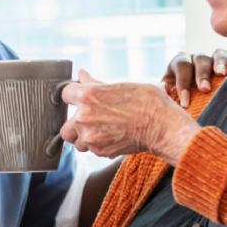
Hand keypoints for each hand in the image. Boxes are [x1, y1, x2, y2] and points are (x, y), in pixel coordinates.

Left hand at [60, 70, 200, 163]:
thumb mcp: (120, 86)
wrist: (161, 126)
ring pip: (76, 141)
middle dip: (75, 123)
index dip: (73, 96)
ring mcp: (90, 136)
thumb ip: (95, 84)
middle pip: (65, 125)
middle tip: (92, 120)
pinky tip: (112, 137)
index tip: (79, 99)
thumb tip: (82, 75)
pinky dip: (97, 146)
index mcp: (87, 95)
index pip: (65, 94)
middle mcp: (84, 117)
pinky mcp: (99, 151)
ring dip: (84, 137)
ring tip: (102, 131)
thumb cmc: (146, 102)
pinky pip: (91, 149)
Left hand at [161, 49, 226, 107]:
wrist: (184, 101)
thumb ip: (162, 93)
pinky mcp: (226, 65)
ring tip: (222, 74)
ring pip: (218, 54)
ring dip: (220, 63)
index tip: (185, 103)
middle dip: (202, 74)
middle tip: (205, 89)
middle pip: (200, 59)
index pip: (182, 67)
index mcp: (179, 63)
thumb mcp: (165, 96)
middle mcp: (196, 58)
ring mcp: (212, 60)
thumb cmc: (174, 99)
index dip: (183, 84)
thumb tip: (164, 88)